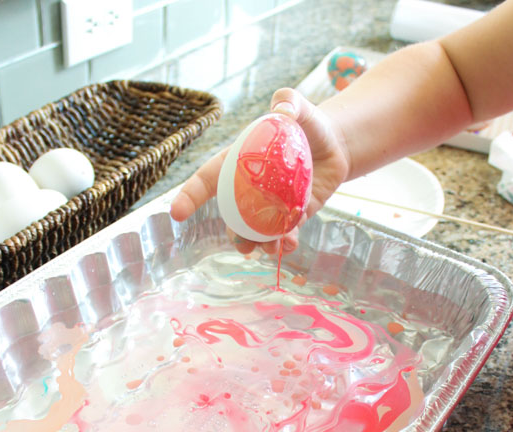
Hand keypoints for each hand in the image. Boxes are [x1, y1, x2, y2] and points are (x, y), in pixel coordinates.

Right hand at [169, 88, 349, 254]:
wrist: (335, 145)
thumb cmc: (308, 124)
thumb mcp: (297, 107)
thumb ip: (288, 101)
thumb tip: (282, 108)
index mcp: (238, 163)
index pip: (207, 180)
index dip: (190, 196)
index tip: (177, 214)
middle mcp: (250, 189)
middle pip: (232, 217)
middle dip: (233, 235)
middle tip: (242, 245)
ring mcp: (270, 205)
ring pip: (256, 231)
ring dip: (260, 244)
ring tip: (271, 249)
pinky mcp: (293, 215)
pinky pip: (284, 234)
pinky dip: (286, 243)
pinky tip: (291, 245)